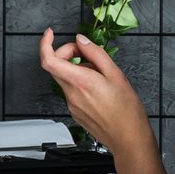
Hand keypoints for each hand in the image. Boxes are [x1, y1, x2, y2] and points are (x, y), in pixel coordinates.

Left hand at [40, 29, 163, 173]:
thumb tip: (81, 40)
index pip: (49, 61)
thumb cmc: (127, 110)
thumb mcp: (116, 74)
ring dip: (77, 69)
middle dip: (68, 54)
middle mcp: (72, 94)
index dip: (46, 44)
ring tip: (100, 75)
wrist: (128, 139)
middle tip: (87, 53)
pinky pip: (72, 90)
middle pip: (56, 66)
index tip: (50, 34)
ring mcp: (71, 104)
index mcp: (81, 82)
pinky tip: (99, 89)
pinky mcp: (75, 112)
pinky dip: (80, 82)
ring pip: (65, 78)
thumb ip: (96, 54)